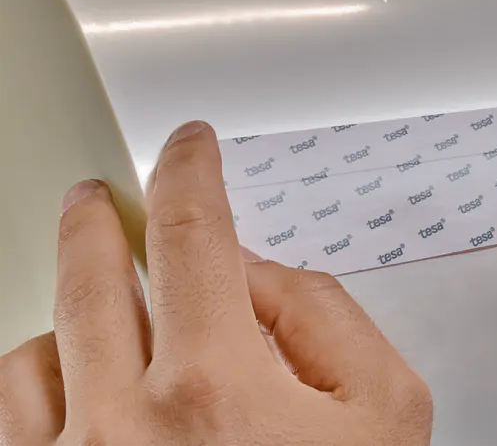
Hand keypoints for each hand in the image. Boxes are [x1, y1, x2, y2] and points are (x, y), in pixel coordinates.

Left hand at [0, 121, 430, 445]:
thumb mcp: (387, 410)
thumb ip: (328, 317)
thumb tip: (259, 278)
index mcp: (217, 384)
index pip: (190, 232)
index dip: (188, 171)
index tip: (185, 148)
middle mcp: (123, 423)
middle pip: (88, 274)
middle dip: (96, 220)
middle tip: (102, 200)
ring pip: (33, 349)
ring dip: (68, 321)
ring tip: (101, 326)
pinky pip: (3, 419)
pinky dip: (30, 389)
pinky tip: (65, 389)